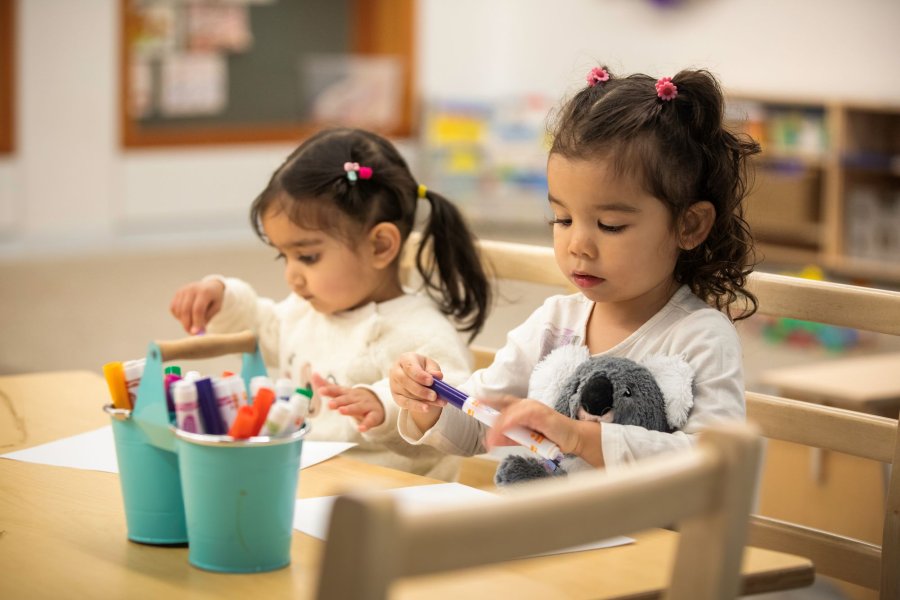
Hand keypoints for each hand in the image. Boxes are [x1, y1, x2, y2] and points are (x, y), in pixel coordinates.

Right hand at [170, 279, 224, 334]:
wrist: (211, 286)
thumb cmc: (215, 299)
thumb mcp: (216, 308)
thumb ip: (206, 319)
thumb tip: (196, 332)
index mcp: (205, 291)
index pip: (198, 309)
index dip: (196, 322)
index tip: (196, 333)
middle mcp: (192, 289)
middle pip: (185, 310)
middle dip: (187, 324)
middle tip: (192, 334)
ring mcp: (183, 290)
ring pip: (178, 310)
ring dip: (183, 321)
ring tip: (192, 325)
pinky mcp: (177, 293)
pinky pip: (173, 308)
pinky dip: (178, 316)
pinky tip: (186, 317)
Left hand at [314, 375, 383, 432]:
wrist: (377, 402)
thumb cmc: (354, 398)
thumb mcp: (342, 392)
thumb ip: (327, 385)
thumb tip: (314, 375)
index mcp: (347, 393)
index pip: (337, 390)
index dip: (329, 390)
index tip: (320, 391)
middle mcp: (356, 398)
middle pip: (347, 399)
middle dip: (338, 401)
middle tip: (330, 404)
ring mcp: (366, 406)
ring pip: (358, 407)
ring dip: (350, 409)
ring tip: (341, 411)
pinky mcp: (374, 415)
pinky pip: (370, 419)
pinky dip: (366, 424)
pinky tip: (361, 428)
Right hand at [389, 352, 445, 430]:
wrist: (415, 376)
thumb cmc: (423, 368)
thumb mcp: (430, 365)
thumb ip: (433, 369)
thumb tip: (437, 375)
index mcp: (405, 359)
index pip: (410, 367)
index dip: (420, 375)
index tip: (431, 381)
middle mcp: (396, 371)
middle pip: (406, 381)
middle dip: (421, 390)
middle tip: (434, 395)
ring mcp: (394, 385)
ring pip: (407, 394)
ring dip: (423, 400)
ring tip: (438, 402)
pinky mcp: (396, 397)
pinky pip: (405, 403)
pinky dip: (417, 407)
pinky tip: (427, 408)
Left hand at [483, 395, 604, 467]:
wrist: (572, 438)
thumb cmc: (550, 436)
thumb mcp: (525, 438)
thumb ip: (510, 437)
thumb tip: (491, 440)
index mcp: (522, 408)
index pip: (501, 402)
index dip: (486, 401)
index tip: (472, 403)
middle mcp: (526, 404)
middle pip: (502, 407)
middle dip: (487, 413)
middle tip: (474, 420)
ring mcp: (533, 407)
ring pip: (509, 413)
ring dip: (497, 427)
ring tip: (490, 441)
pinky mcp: (540, 413)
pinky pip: (521, 417)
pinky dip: (510, 424)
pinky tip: (503, 431)